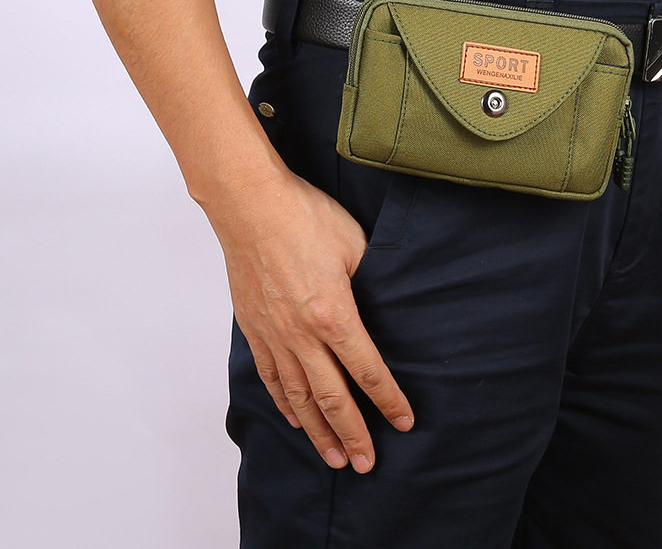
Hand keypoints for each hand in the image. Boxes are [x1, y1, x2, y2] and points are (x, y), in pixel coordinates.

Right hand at [209, 166, 414, 472]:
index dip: (388, 400)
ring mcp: (275, 333)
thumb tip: (381, 298)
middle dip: (353, 433)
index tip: (403, 423)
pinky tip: (295, 417)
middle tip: (366, 464)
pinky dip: (284, 402)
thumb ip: (370, 279)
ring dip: (318, 430)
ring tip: (333, 457)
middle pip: (333, 397)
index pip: (368, 369)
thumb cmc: (304, 217)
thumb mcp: (355, 244)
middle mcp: (302, 334)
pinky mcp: (254, 327)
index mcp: (335, 314)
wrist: (251, 205)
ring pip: (299, 395)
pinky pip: (270, 375)